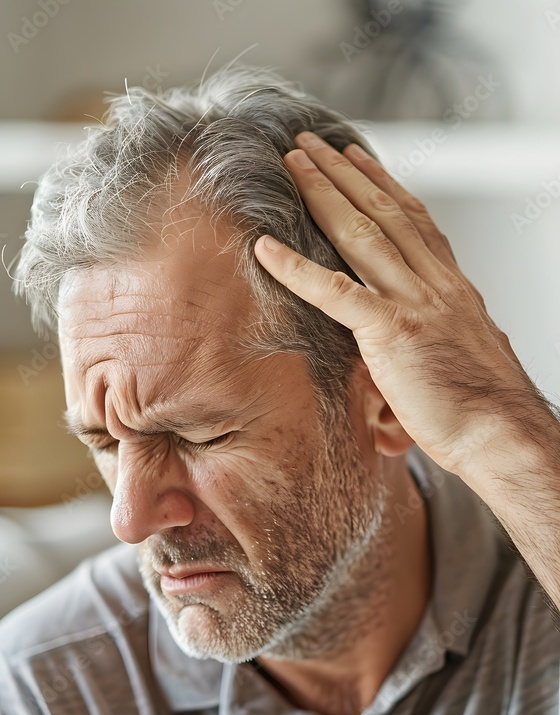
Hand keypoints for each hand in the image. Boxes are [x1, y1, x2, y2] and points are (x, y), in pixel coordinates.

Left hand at [253, 131, 536, 477]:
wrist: (502, 435)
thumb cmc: (485, 414)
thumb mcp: (462, 360)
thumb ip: (436, 341)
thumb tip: (422, 352)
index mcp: (453, 290)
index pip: (416, 223)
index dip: (385, 185)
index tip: (360, 159)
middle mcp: (436, 285)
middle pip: (385, 212)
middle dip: (344, 173)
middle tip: (312, 144)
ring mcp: (415, 303)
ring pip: (362, 233)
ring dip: (322, 193)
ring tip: (292, 163)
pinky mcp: (393, 332)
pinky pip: (335, 292)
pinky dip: (296, 267)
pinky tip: (265, 248)